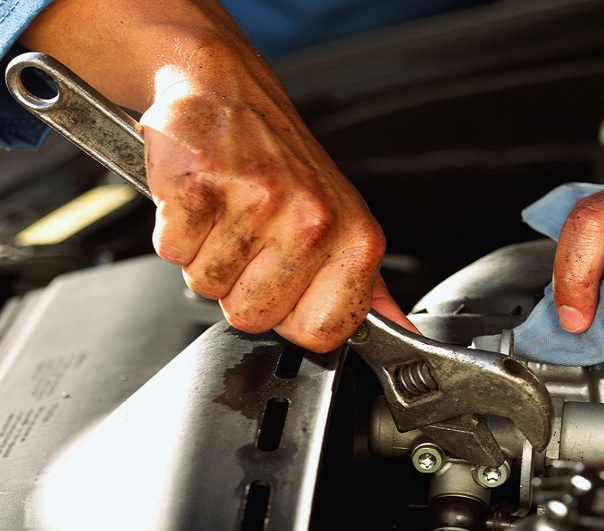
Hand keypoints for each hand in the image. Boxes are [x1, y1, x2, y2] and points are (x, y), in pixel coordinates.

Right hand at [23, 0, 408, 351]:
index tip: (287, 286)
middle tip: (250, 238)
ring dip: (207, 256)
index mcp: (356, 239)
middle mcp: (312, 221)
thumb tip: (400, 331)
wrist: (228, 91)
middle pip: (253, 317)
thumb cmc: (284, 162)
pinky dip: (176, 231)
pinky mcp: (198, 187)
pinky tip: (201, 199)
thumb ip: (368, 286)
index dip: (292, 317)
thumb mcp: (345, 223)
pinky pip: (172, 251)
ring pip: (207, 286)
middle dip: (240, 286)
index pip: (322, 333)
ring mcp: (256, 203)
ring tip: (226, 213)